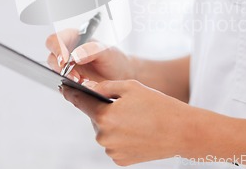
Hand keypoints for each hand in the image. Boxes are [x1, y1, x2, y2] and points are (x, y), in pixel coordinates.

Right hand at [46, 29, 133, 82]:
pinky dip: (70, 86)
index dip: (57, 48)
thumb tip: (76, 55)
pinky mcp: (69, 81)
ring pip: (55, 72)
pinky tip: (83, 85)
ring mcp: (67, 68)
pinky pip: (62, 84)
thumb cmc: (114, 59)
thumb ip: (92, 50)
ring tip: (81, 81)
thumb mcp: (107, 51)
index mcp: (74, 39)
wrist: (121, 75)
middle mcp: (67, 52)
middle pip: (52, 56)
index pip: (56, 39)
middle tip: (73, 74)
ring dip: (65, 78)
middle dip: (59, 67)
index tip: (65, 60)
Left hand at [61, 79, 191, 165]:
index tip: (64, 89)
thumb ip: (106, 86)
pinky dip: (121, 137)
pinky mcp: (120, 160)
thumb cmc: (158, 105)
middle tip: (127, 106)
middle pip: (95, 118)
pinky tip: (137, 132)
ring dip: (113, 124)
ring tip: (136, 119)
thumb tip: (89, 88)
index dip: (71, 93)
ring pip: (105, 132)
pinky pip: (114, 144)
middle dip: (104, 110)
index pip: (80, 102)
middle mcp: (104, 136)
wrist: (181, 131)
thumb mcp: (131, 87)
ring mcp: (112, 150)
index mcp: (104, 115)